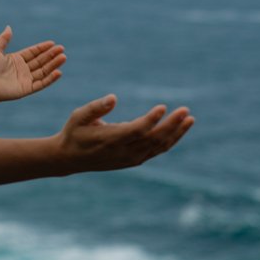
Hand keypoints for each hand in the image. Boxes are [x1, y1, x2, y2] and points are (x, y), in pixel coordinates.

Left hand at [0, 28, 65, 109]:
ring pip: (43, 71)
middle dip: (51, 55)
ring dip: (53, 65)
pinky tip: (58, 72)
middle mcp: (22, 70)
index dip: (43, 48)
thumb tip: (9, 27)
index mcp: (16, 60)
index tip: (53, 43)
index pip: (33, 53)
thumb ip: (3, 39)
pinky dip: (50, 79)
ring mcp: (25, 80)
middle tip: (61, 49)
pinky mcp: (27, 89)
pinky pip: (41, 84)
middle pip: (40, 61)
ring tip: (63, 57)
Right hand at [56, 94, 193, 172]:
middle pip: (153, 139)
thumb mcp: (78, 116)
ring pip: (158, 147)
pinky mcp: (134, 160)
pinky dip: (170, 140)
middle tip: (186, 110)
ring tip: (189, 118)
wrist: (70, 159)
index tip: (163, 107)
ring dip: (175, 133)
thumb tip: (114, 98)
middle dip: (171, 125)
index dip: (151, 120)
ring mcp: (130, 158)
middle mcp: (123, 152)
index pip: (136, 131)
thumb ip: (96, 108)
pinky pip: (156, 151)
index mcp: (109, 140)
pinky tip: (179, 129)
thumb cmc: (74, 132)